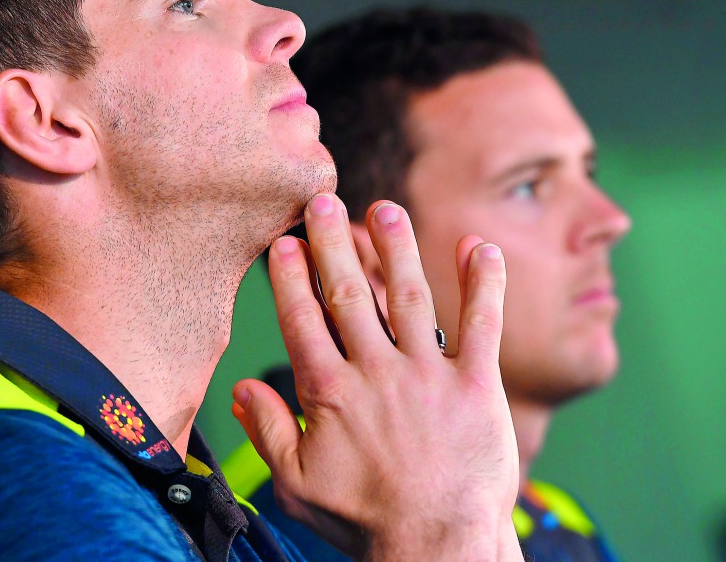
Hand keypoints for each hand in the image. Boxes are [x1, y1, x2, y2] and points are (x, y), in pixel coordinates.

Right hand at [231, 194, 520, 561]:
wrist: (436, 545)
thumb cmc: (364, 519)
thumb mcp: (298, 484)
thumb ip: (270, 431)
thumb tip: (242, 388)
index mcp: (331, 393)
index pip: (304, 320)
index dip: (291, 278)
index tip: (284, 241)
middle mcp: (377, 372)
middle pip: (349, 295)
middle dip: (333, 243)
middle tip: (323, 199)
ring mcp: (428, 375)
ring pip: (409, 297)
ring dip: (397, 249)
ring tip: (386, 209)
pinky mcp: (477, 385)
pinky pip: (481, 325)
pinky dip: (483, 284)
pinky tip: (479, 247)